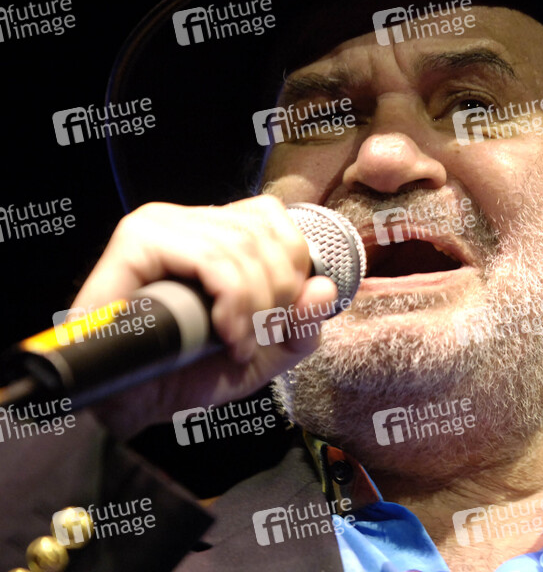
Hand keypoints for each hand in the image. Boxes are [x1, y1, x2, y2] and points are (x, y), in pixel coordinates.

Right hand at [72, 195, 335, 438]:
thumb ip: (303, 324)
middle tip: (257, 340)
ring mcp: (160, 225)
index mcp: (217, 231)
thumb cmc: (193, 372)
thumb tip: (324, 288)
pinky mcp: (137, 242)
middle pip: (265, 234)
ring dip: (254, 307)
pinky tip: (225, 335)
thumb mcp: (267, 353)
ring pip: (243, 246)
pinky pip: (212, 259)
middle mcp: (188, 219)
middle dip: (277, 296)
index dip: (293, 270)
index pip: (275, 219)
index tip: (278, 322)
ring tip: (237, 344)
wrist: (135, 404)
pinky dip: (232, 301)